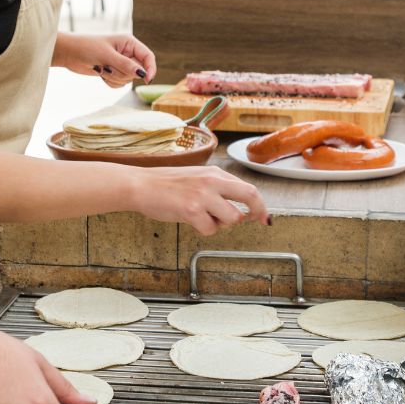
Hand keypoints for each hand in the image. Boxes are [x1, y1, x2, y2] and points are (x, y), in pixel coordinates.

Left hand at [54, 32, 155, 86]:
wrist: (69, 53)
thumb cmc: (86, 48)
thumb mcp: (107, 56)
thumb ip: (126, 65)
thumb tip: (142, 74)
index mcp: (129, 42)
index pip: (147, 56)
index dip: (150, 68)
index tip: (147, 79)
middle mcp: (127, 52)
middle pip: (138, 71)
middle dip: (123, 73)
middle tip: (108, 67)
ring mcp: (120, 63)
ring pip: (128, 79)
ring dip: (115, 78)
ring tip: (102, 69)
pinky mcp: (113, 72)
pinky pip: (120, 84)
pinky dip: (111, 82)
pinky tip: (101, 74)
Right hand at [125, 166, 269, 234]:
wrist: (141, 185)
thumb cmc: (166, 184)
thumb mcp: (197, 178)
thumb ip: (217, 188)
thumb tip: (239, 208)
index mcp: (215, 173)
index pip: (248, 188)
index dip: (260, 204)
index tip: (263, 216)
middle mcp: (212, 181)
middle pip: (249, 196)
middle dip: (258, 212)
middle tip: (258, 221)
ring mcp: (203, 195)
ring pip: (232, 218)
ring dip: (222, 224)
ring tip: (205, 218)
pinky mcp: (191, 210)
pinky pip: (211, 229)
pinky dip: (204, 230)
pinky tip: (190, 220)